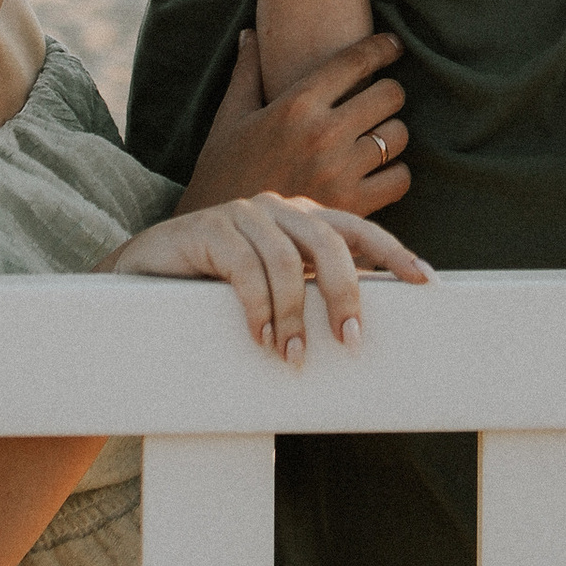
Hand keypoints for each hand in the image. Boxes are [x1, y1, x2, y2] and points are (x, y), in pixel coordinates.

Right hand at [107, 195, 431, 365]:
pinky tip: (259, 337)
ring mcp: (242, 214)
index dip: (392, 251)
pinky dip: (257, 307)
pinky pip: (243, 268)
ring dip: (295, 315)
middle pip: (328, 241)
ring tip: (296, 357)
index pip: (356, 229)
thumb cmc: (215, 288)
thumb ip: (308, 290)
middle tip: (351, 340)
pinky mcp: (207, 227)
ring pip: (286, 260)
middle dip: (345, 292)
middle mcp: (277, 209)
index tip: (424, 281)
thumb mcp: (271, 287)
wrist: (140, 277)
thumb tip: (357, 327)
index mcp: (300, 219)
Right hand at [182, 30, 412, 217]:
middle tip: (379, 101)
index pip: (355, 61)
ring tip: (376, 138)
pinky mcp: (352, 206)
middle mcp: (322, 133)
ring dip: (391, 135)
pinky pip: (399, 178)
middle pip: (389, 95)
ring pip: (398, 135)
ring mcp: (339, 171)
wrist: (222, 241)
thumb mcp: (229, 119)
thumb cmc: (222, 175)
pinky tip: (377, 175)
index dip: (381, 47)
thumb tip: (250, 34)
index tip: (392, 46)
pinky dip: (394, 175)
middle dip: (387, 94)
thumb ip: (246, 74)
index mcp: (295, 105)